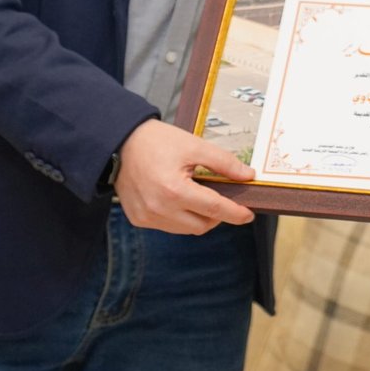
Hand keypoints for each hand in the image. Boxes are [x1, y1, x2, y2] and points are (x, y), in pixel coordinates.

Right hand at [112, 119, 255, 233]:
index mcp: (174, 190)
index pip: (214, 209)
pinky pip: (168, 226)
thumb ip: (224, 162)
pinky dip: (180, 218)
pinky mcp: (138, 219)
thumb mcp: (195, 145)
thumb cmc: (158, 141)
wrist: (120, 142)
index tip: (249, 214)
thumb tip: (248, 176)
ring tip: (200, 197)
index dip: (235, 213)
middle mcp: (159, 209)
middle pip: (201, 225)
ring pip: (185, 229)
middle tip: (224, 200)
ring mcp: (147, 217)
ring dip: (199, 218)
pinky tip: (180, 200)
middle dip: (217, 216)